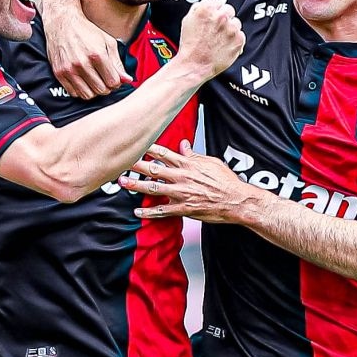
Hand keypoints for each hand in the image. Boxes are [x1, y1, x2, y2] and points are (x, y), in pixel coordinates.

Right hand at [41, 0, 130, 98]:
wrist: (62, 23)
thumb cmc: (86, 31)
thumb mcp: (107, 42)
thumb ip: (118, 63)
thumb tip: (127, 80)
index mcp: (97, 54)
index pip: (113, 82)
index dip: (117, 82)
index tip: (114, 77)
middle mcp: (82, 63)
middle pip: (101, 90)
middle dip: (107, 87)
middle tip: (105, 79)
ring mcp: (69, 69)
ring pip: (88, 94)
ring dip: (94, 90)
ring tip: (95, 81)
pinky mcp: (59, 73)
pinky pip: (74, 93)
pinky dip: (81, 90)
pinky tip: (84, 80)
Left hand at [120, 141, 251, 222]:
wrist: (236, 200)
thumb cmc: (226, 181)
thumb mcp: (211, 162)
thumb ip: (194, 155)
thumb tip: (183, 145)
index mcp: (188, 164)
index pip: (163, 153)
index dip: (147, 149)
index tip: (134, 145)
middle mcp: (181, 177)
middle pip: (153, 169)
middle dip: (135, 166)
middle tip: (120, 163)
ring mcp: (181, 193)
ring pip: (153, 188)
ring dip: (136, 186)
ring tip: (122, 183)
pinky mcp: (184, 208)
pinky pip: (162, 210)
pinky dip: (149, 212)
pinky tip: (137, 211)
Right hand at [173, 0, 244, 80]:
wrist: (194, 65)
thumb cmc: (190, 45)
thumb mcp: (188, 20)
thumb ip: (199, 7)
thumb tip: (208, 2)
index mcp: (207, 9)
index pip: (218, 0)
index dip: (215, 8)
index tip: (214, 14)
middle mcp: (221, 17)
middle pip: (229, 9)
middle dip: (224, 17)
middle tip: (216, 28)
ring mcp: (231, 29)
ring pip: (236, 22)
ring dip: (230, 28)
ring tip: (220, 38)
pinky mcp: (238, 40)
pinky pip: (241, 35)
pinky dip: (235, 40)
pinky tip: (225, 44)